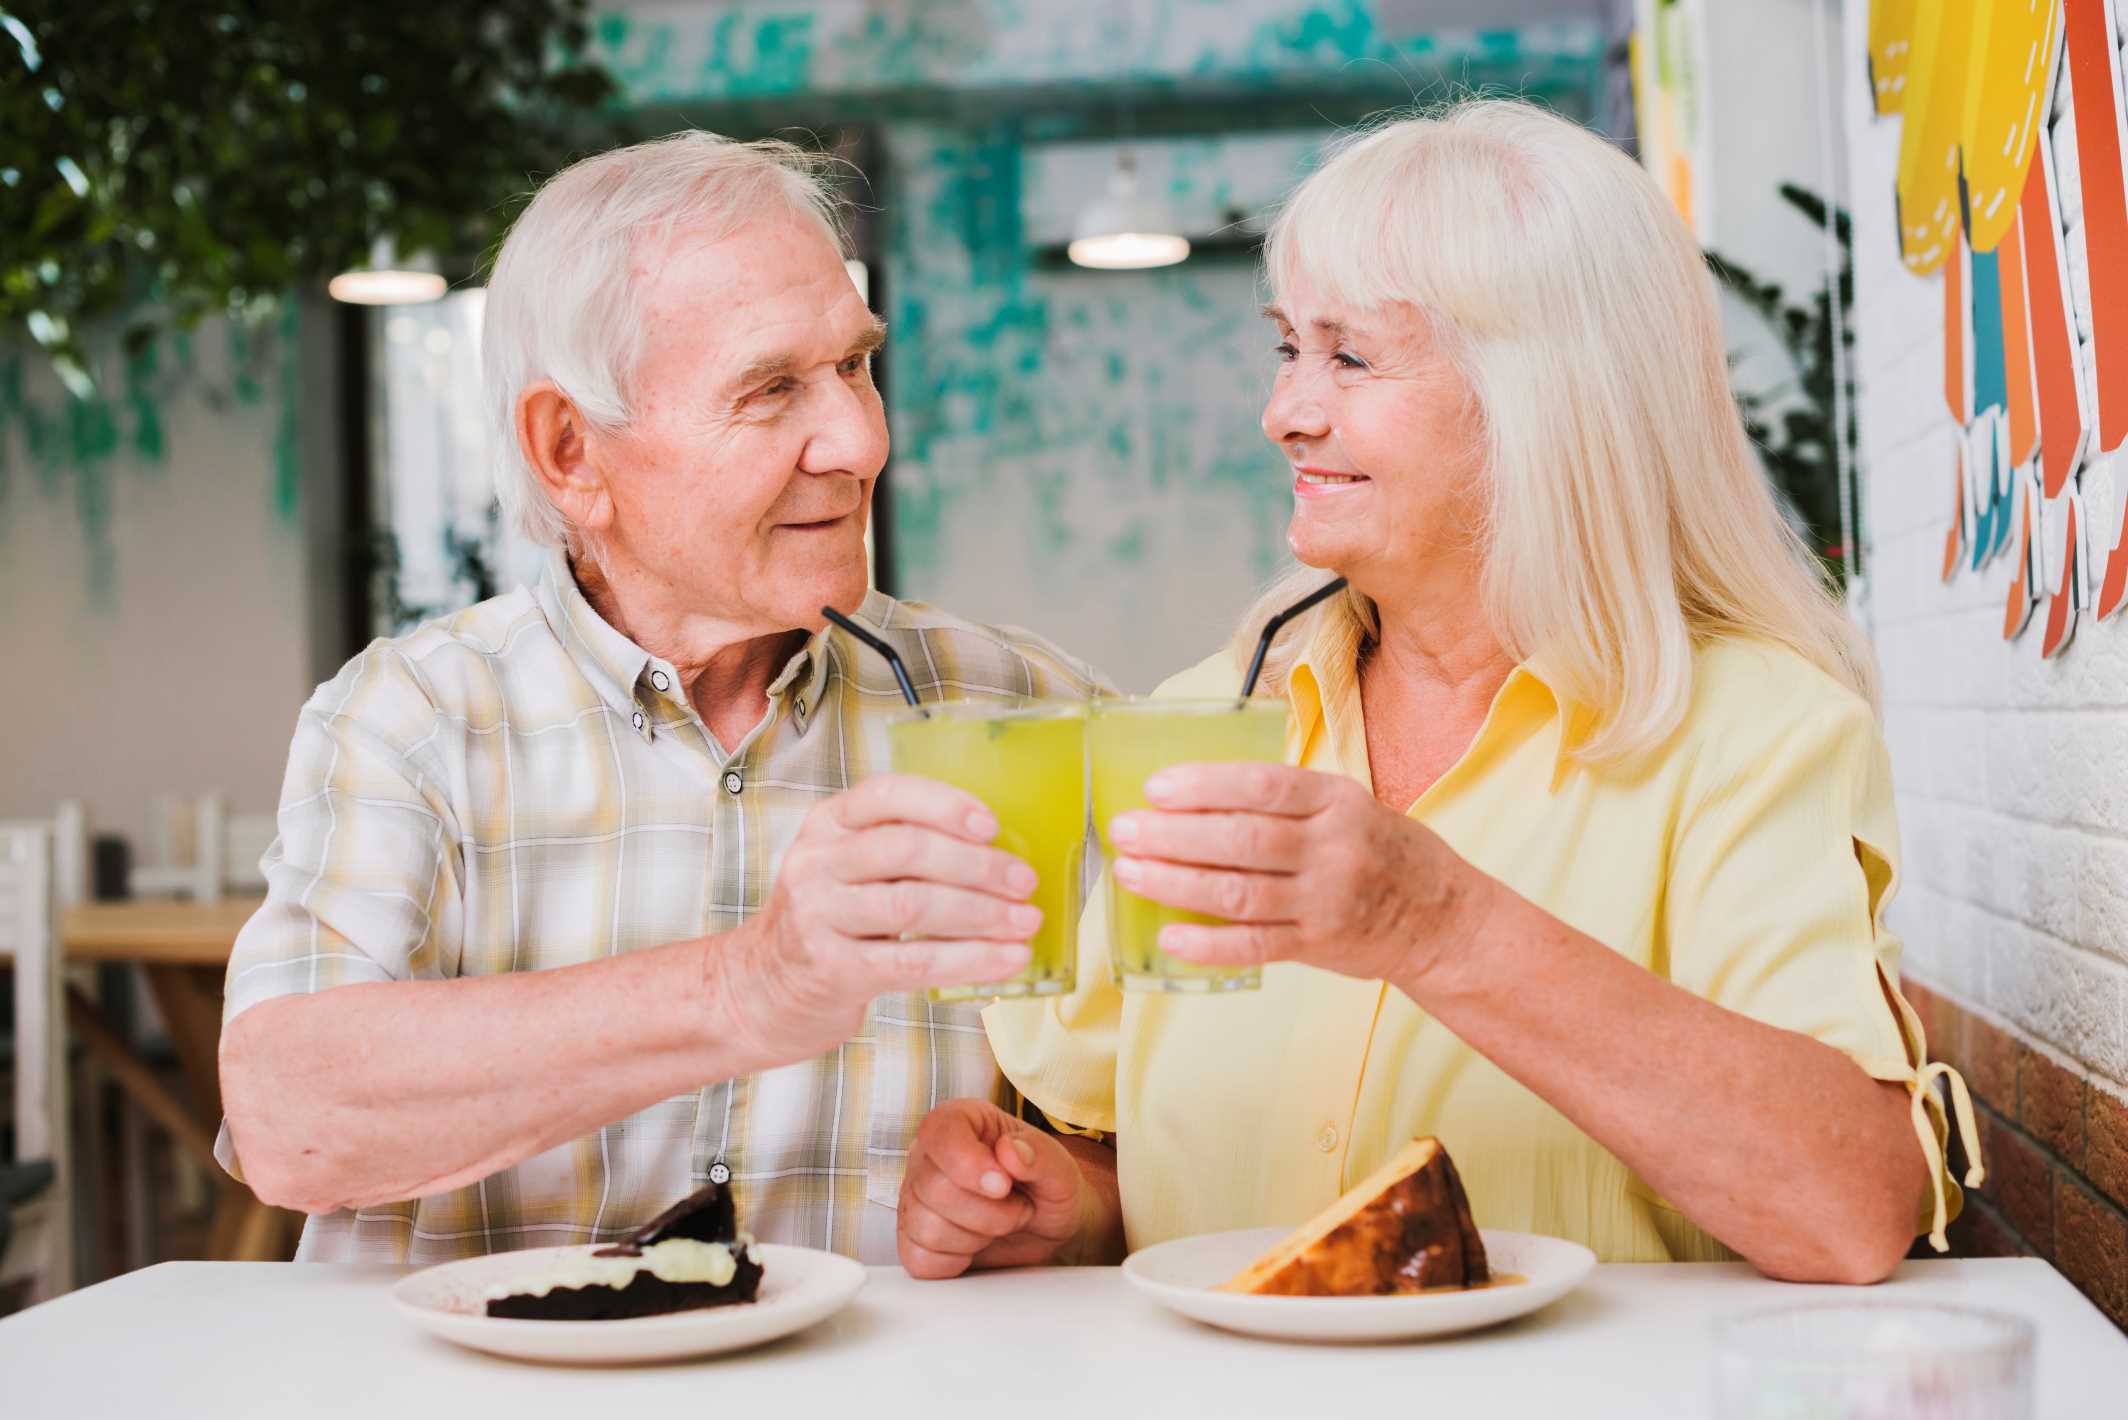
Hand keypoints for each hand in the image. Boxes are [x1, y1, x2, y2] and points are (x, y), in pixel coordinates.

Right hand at [710, 775, 1040, 1064]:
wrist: (763, 990)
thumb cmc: (830, 922)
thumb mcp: (849, 869)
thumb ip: (902, 851)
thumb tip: (1003, 854)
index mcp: (827, 823)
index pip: (887, 794)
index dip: (945, 804)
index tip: (992, 824)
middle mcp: (816, 862)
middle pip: (908, 850)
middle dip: (978, 865)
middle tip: (1024, 882)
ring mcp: (818, 916)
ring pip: (914, 904)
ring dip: (982, 914)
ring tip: (1025, 923)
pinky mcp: (831, 969)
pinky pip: (913, 961)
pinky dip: (969, 960)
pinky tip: (1006, 960)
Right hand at [897, 1099, 1089, 1279]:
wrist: (1046, 1225)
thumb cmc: (1046, 1187)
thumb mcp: (1060, 1168)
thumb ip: (1040, 1154)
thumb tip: (1010, 1151)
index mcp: (962, 1121)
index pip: (940, 1131)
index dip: (967, 1162)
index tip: (1002, 1185)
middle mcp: (929, 1156)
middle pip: (934, 1187)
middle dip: (989, 1211)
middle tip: (1016, 1206)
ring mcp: (916, 1198)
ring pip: (926, 1227)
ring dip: (976, 1237)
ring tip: (998, 1225)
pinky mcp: (913, 1239)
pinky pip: (919, 1259)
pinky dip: (955, 1262)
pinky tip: (975, 1246)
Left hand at [1105, 762, 1493, 985]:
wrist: (1443, 920)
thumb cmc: (1384, 852)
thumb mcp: (1348, 804)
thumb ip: (1287, 801)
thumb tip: (1195, 795)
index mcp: (1338, 800)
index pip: (1263, 786)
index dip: (1205, 785)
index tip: (1156, 787)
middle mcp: (1333, 848)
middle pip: (1242, 839)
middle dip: (1174, 835)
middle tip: (1125, 830)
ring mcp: (1327, 900)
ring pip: (1240, 892)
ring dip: (1177, 883)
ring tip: (1130, 873)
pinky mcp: (1320, 946)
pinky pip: (1255, 947)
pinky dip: (1209, 943)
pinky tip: (1169, 936)